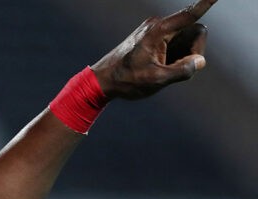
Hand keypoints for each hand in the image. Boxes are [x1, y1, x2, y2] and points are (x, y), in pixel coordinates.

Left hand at [91, 0, 216, 99]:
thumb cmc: (126, 80)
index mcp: (159, 31)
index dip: (206, 3)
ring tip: (164, 70)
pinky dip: (176, 56)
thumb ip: (181, 71)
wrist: (102, 80)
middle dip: (195, 50)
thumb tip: (199, 61)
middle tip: (178, 69)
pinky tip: (160, 67)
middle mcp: (159, 26)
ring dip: (184, 55)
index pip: (190, 15)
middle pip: (196, 31)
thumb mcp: (155, 80)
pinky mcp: (154, 37)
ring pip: (187, 38)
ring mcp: (156, 31)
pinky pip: (177, 43)